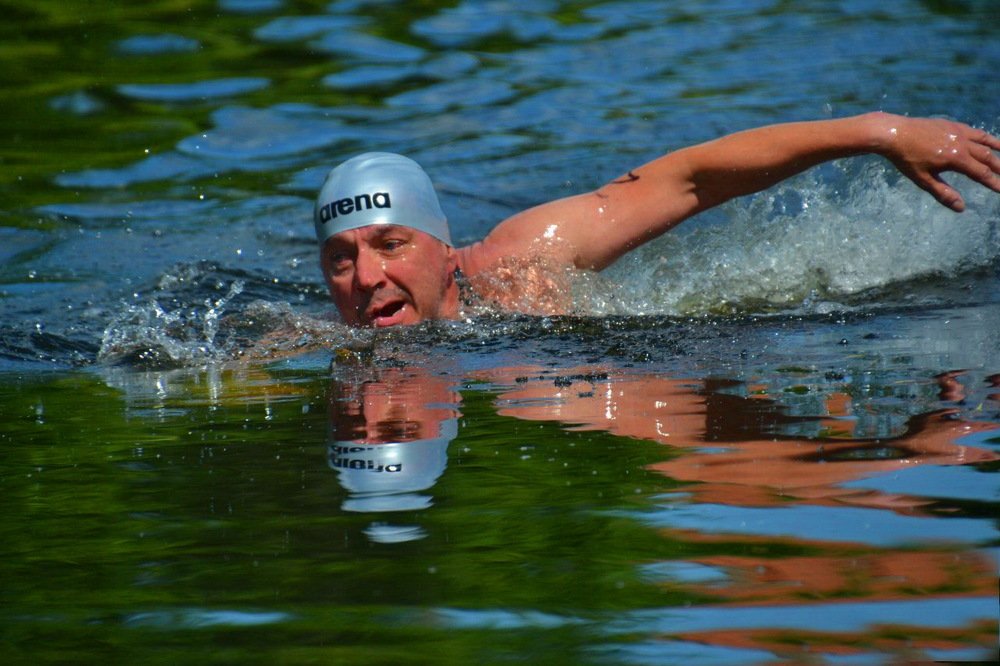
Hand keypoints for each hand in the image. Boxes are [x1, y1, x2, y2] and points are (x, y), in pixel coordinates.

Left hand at [876, 113, 999, 211]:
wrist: (894, 133)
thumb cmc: (906, 159)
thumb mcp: (923, 180)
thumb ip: (943, 193)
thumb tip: (961, 208)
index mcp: (956, 159)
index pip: (981, 173)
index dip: (993, 182)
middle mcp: (961, 144)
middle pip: (986, 157)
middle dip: (999, 167)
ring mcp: (958, 132)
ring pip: (984, 140)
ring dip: (997, 147)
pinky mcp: (951, 125)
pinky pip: (973, 131)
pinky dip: (984, 136)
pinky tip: (986, 140)